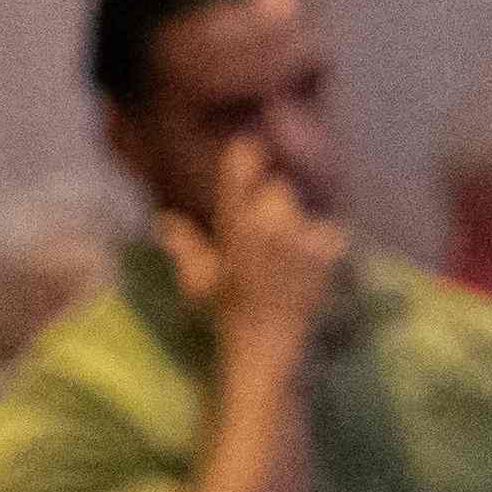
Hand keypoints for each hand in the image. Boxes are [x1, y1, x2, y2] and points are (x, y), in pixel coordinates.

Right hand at [160, 133, 345, 362]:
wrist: (264, 345)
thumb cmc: (224, 313)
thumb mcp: (198, 280)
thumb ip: (183, 246)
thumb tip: (164, 221)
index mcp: (236, 228)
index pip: (241, 174)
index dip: (244, 157)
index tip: (246, 147)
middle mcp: (269, 226)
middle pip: (279, 191)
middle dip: (272, 207)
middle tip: (262, 241)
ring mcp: (301, 238)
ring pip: (301, 212)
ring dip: (295, 228)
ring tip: (283, 261)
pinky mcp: (327, 252)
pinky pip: (326, 232)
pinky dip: (320, 246)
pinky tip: (304, 270)